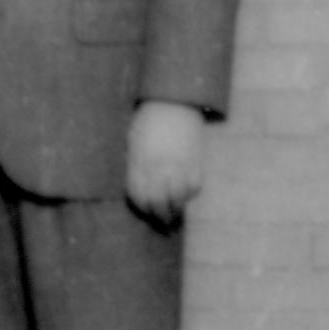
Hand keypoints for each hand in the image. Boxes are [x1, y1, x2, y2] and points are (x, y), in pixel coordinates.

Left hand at [126, 100, 209, 227]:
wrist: (174, 103)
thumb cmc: (148, 121)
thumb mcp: (133, 142)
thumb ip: (135, 165)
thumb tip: (139, 186)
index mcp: (138, 163)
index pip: (139, 197)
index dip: (143, 209)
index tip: (146, 214)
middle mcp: (158, 168)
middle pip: (159, 203)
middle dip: (160, 217)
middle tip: (163, 227)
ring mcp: (178, 166)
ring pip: (178, 199)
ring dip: (176, 210)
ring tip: (175, 219)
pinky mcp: (196, 162)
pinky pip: (194, 186)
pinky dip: (190, 194)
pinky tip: (186, 196)